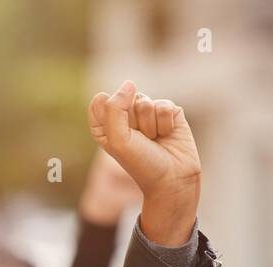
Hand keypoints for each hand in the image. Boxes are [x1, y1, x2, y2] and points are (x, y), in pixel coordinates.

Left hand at [87, 81, 199, 244]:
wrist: (172, 178)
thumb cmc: (141, 163)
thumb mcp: (118, 139)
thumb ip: (114, 108)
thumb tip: (129, 83)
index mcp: (105, 126)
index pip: (100, 103)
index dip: (111, 119)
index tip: (119, 136)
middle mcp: (125, 118)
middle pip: (124, 100)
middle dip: (132, 122)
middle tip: (139, 141)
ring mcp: (148, 114)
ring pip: (145, 101)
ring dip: (150, 124)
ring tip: (154, 140)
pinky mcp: (168, 112)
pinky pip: (164, 104)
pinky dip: (165, 122)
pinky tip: (167, 135)